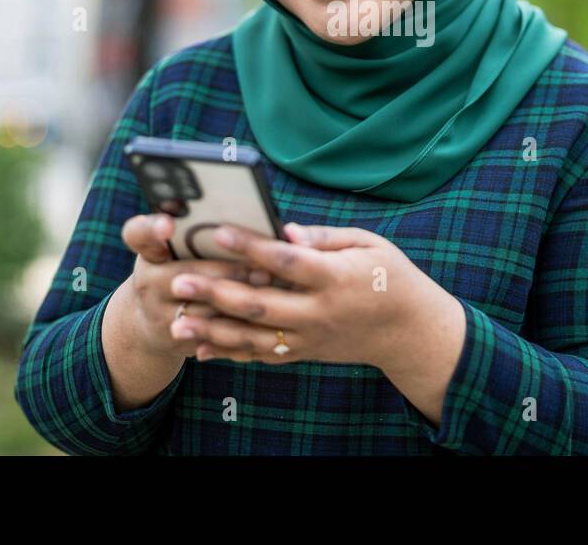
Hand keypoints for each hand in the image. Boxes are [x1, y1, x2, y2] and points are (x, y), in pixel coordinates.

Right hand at [118, 203, 274, 359]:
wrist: (152, 322)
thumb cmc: (179, 268)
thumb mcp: (177, 248)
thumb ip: (198, 229)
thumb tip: (245, 209)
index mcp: (149, 251)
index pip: (139, 233)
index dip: (152, 228)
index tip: (169, 224)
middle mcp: (148, 281)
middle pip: (185, 273)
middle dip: (226, 270)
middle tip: (261, 265)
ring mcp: (160, 314)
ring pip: (203, 308)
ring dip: (239, 298)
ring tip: (270, 286)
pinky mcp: (179, 338)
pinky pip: (213, 334)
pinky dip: (240, 323)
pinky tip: (265, 314)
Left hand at [166, 221, 446, 370]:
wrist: (410, 331)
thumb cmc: (390, 277)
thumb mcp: (369, 244)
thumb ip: (325, 237)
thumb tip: (287, 231)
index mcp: (335, 278)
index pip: (285, 262)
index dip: (251, 246)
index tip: (218, 231)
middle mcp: (319, 312)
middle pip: (261, 305)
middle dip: (216, 293)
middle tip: (180, 280)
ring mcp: (310, 338)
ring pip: (254, 338)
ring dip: (213, 330)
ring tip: (178, 321)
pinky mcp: (305, 353)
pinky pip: (263, 355)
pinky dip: (230, 353)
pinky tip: (200, 348)